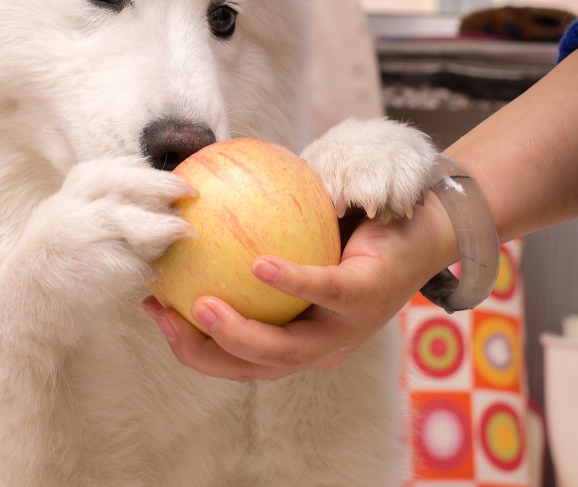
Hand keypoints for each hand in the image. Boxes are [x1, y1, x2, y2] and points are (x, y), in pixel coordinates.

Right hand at [142, 194, 455, 380]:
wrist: (422, 221)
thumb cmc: (349, 228)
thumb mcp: (293, 236)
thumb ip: (248, 234)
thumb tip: (186, 210)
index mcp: (298, 340)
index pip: (236, 358)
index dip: (190, 345)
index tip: (155, 310)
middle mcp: (322, 346)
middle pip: (254, 368)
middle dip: (204, 352)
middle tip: (166, 317)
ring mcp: (347, 327)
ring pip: (287, 349)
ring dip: (239, 333)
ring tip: (201, 306)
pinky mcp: (367, 296)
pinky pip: (322, 290)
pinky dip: (289, 282)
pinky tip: (258, 264)